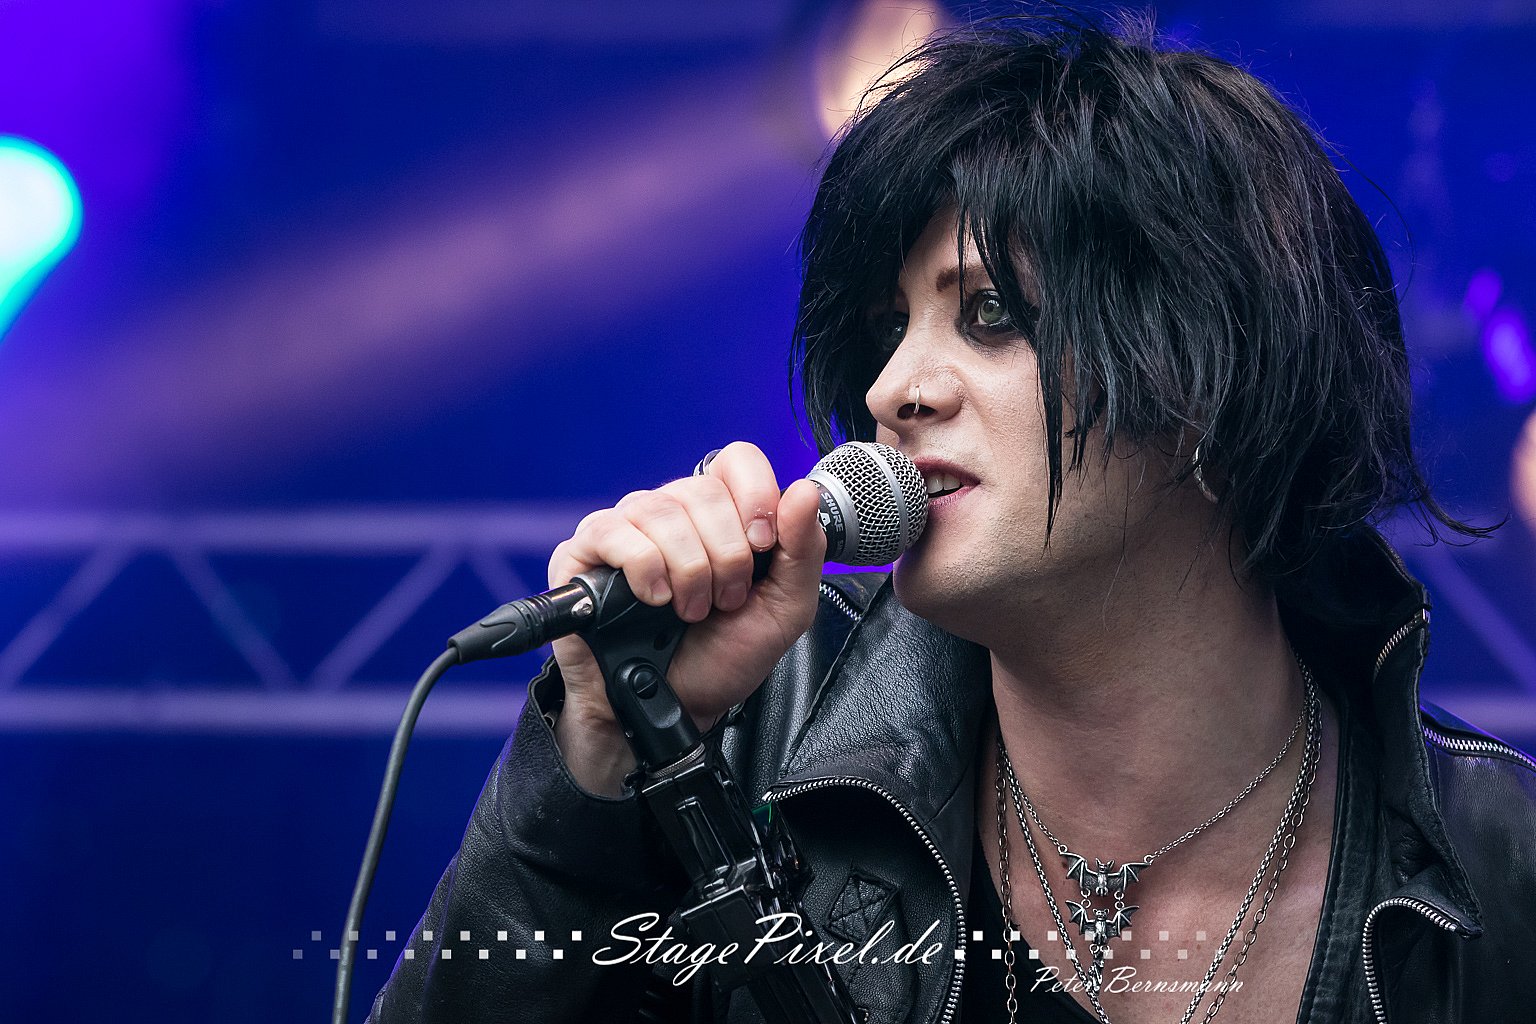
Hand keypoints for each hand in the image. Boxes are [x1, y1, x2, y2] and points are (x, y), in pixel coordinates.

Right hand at [547, 442, 825, 791]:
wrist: (677, 707)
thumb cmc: (723, 658)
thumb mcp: (784, 609)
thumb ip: (803, 549)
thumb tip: (803, 490)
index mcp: (720, 515)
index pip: (737, 461)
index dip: (755, 496)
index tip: (763, 545)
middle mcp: (672, 512)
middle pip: (703, 490)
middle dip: (726, 556)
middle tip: (724, 601)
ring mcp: (626, 527)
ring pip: (661, 511)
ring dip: (688, 571)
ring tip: (689, 611)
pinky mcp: (583, 552)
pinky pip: (614, 531)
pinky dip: (644, 567)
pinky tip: (653, 599)